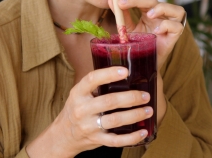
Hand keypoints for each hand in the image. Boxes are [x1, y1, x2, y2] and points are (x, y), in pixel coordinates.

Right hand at [27, 66, 152, 156]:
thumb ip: (96, 84)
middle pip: (108, 102)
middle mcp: (82, 109)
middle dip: (130, 98)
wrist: (63, 135)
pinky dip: (131, 137)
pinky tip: (143, 131)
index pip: (92, 80)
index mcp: (78, 93)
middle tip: (145, 95)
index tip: (126, 71)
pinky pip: (116, 140)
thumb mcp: (79, 93)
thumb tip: (124, 70)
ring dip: (134, 115)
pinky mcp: (96, 140)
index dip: (109, 74)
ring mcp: (88, 126)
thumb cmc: (77, 109)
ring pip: (115, 120)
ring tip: (148, 110)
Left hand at [107, 0, 185, 69]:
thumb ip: (121, 15)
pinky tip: (157, 30)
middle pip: (153, 0)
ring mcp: (170, 25)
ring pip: (175, 9)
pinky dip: (167, 25)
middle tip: (122, 2)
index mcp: (149, 11)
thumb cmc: (137, 45)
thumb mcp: (127, 28)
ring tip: (149, 14)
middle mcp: (161, 15)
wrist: (142, 65)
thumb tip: (110, 0)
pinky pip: (177, 26)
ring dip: (161, 8)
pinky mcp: (175, 36)